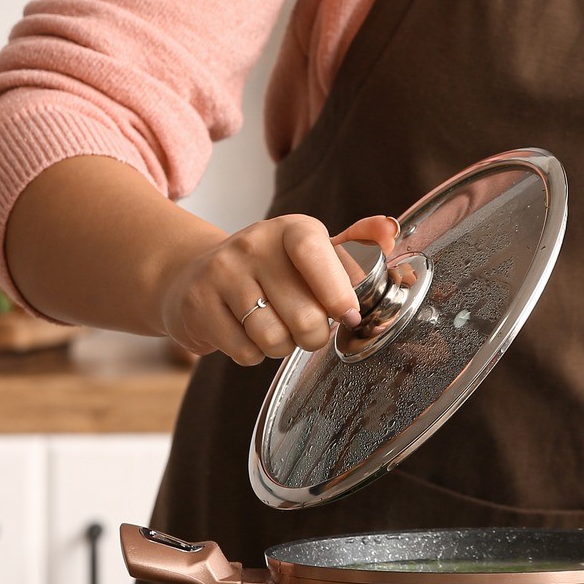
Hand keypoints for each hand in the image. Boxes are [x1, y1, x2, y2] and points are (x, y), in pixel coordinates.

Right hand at [156, 214, 397, 364]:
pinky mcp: (198, 305)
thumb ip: (357, 245)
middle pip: (303, 314)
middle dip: (314, 335)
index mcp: (291, 229)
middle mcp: (253, 244)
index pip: (314, 253)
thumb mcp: (314, 252)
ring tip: (276, 329)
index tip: (349, 315)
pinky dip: (253, 354)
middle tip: (310, 329)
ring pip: (273, 338)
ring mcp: (221, 273)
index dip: (337, 292)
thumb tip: (389, 230)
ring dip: (283, 346)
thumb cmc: (272, 269)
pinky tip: (248, 333)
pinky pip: (244, 351)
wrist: (194, 273)